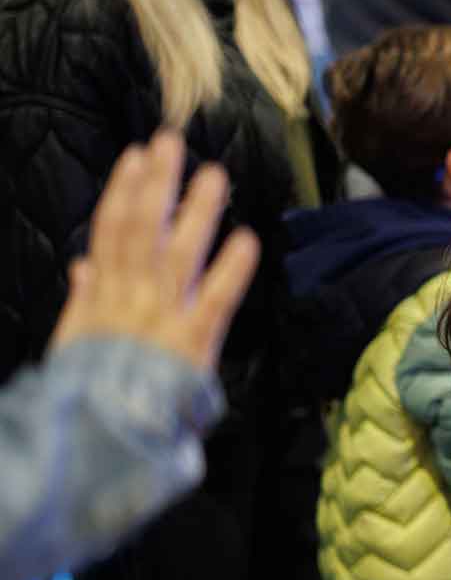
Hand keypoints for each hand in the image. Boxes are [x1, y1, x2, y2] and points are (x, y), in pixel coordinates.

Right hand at [49, 131, 259, 372]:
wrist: (96, 438)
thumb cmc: (88, 395)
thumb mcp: (73, 345)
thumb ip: (82, 302)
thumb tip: (82, 264)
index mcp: (102, 298)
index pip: (111, 233)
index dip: (123, 191)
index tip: (136, 156)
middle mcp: (130, 300)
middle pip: (141, 230)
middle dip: (156, 184)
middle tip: (172, 141)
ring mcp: (161, 319)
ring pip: (178, 254)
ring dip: (195, 212)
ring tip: (214, 175)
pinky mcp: (191, 344)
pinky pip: (215, 300)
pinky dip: (230, 270)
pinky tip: (248, 239)